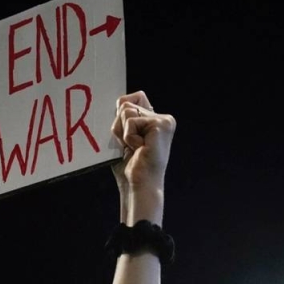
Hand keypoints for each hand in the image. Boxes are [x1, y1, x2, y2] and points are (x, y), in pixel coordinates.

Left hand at [110, 91, 175, 223]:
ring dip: (122, 132)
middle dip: (118, 126)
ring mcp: (164, 120)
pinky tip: (139, 149)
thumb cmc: (129, 166)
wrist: (138, 185)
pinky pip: (130, 121)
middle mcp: (163, 118)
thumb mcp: (122, 137)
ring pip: (126, 110)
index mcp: (154, 121)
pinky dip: (128, 137)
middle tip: (129, 146)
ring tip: (134, 148)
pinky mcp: (161, 124)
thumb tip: (121, 102)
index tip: (125, 136)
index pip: (132, 98)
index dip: (120, 112)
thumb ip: (123, 119)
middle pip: (125, 104)